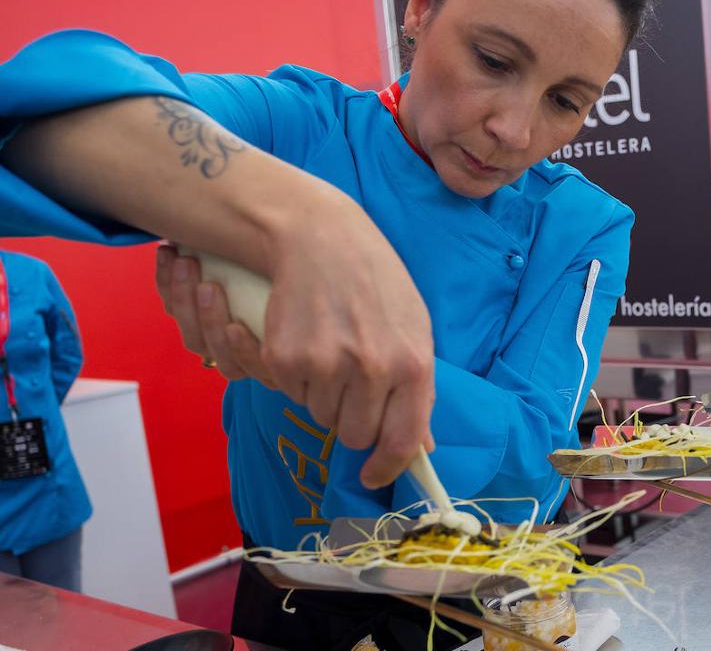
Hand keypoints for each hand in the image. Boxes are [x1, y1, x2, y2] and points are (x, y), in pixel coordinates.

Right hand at [154, 198, 436, 488]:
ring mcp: (326, 365)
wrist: (322, 239)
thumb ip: (419, 390)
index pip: (401, 440)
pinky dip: (298, 379)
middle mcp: (372, 368)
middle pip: (354, 435)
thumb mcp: (415, 329)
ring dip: (324, 397)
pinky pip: (290, 394)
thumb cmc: (376, 284)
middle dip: (352, 420)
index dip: (386, 466)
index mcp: (413, 364)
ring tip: (333, 352)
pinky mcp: (285, 358)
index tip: (372, 474)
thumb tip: (422, 450)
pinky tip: (309, 341)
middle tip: (352, 384)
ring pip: (320, 416)